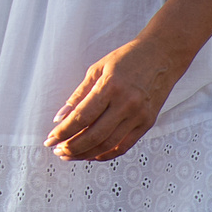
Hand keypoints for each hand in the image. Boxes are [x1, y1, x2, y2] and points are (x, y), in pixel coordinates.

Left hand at [46, 37, 186, 161]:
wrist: (162, 56)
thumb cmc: (127, 58)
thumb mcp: (98, 69)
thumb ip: (79, 95)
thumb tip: (61, 117)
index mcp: (110, 86)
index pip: (81, 117)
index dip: (63, 131)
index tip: (50, 139)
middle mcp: (126, 103)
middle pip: (93, 135)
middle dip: (71, 147)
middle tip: (58, 150)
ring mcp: (139, 116)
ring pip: (108, 144)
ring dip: (86, 154)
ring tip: (70, 155)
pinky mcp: (147, 123)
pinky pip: (124, 146)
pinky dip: (106, 154)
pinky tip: (92, 155)